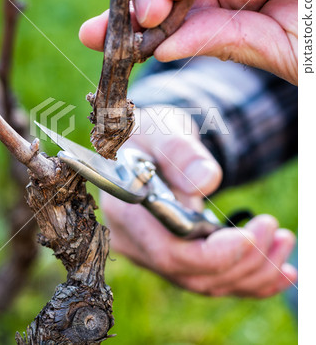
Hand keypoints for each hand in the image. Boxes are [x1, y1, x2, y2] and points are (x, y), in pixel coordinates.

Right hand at [101, 106, 296, 296]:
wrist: (146, 145)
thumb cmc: (150, 134)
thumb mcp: (160, 129)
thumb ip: (179, 151)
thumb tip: (204, 182)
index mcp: (126, 211)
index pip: (168, 252)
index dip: (213, 254)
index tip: (253, 235)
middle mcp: (135, 242)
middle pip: (191, 274)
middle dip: (243, 261)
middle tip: (276, 230)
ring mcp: (153, 254)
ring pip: (206, 282)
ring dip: (253, 270)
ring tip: (284, 242)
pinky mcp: (173, 256)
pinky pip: (211, 278)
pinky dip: (248, 277)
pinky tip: (279, 270)